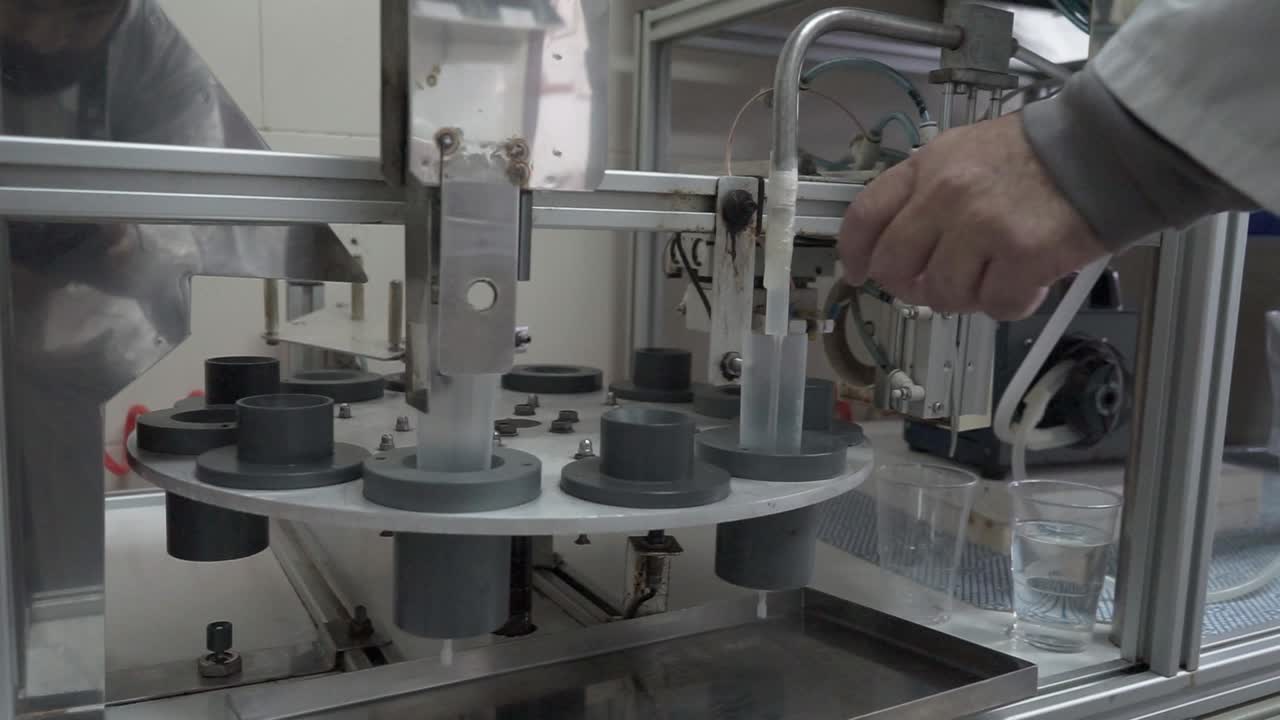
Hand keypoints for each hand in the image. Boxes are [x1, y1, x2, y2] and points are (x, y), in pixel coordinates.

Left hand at [837, 114, 1106, 320]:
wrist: (1104, 149)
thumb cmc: (1037, 156)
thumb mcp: (966, 154)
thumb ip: (928, 194)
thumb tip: (902, 250)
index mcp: (927, 167)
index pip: (865, 216)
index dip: (856, 254)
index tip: (859, 273)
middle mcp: (945, 195)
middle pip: (896, 267)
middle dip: (913, 286)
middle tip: (940, 285)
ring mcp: (981, 226)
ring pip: (943, 295)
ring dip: (968, 296)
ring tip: (996, 275)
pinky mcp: (1021, 255)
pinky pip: (995, 306)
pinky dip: (1012, 303)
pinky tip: (1028, 282)